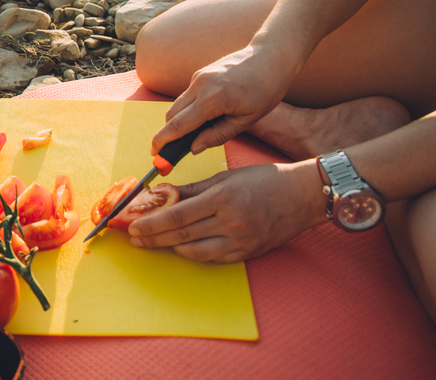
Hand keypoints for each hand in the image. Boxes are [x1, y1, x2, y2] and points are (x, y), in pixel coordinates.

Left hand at [126, 161, 326, 262]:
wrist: (301, 196)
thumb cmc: (263, 180)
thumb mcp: (224, 178)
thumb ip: (192, 189)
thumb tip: (162, 195)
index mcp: (222, 199)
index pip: (176, 215)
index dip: (151, 222)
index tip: (133, 225)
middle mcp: (230, 222)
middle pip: (181, 235)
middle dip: (153, 238)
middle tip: (134, 238)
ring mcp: (240, 241)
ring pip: (195, 251)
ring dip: (169, 248)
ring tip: (151, 243)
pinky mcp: (247, 253)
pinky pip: (213, 258)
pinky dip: (193, 254)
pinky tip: (179, 248)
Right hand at [151, 45, 298, 155]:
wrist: (270, 57)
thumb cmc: (265, 90)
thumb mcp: (246, 120)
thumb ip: (217, 135)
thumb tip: (193, 148)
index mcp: (212, 100)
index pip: (178, 124)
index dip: (164, 141)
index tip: (155, 154)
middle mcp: (199, 85)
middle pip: (171, 115)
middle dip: (167, 134)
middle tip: (170, 152)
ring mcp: (198, 77)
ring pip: (178, 105)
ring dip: (178, 122)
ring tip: (191, 137)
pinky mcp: (200, 74)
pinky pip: (187, 96)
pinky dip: (188, 110)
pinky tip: (204, 118)